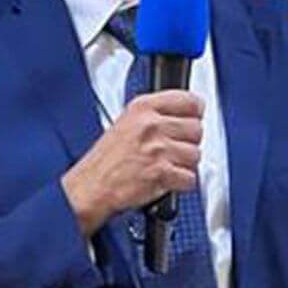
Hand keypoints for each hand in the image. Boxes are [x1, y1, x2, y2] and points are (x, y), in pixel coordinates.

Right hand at [61, 91, 203, 236]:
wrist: (91, 186)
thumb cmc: (105, 160)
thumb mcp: (126, 121)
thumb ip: (155, 114)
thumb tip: (186, 114)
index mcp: (143, 107)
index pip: (189, 100)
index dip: (195, 113)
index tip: (193, 118)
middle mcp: (151, 125)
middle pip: (197, 129)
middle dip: (188, 142)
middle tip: (173, 150)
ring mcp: (158, 148)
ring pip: (195, 155)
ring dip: (184, 165)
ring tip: (166, 166)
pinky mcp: (161, 172)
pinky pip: (190, 178)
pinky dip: (181, 184)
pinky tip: (165, 180)